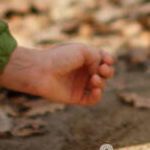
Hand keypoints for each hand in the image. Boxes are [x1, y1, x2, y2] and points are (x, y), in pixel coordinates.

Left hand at [0, 44, 115, 105]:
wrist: (41, 71)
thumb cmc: (60, 58)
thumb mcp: (82, 50)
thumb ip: (98, 56)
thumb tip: (101, 69)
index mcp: (84, 58)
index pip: (103, 59)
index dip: (108, 60)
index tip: (106, 59)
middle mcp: (83, 71)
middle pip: (105, 73)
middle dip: (108, 71)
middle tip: (102, 69)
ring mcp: (80, 84)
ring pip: (100, 86)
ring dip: (101, 82)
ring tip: (93, 79)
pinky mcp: (76, 97)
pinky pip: (92, 99)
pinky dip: (97, 96)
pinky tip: (95, 90)